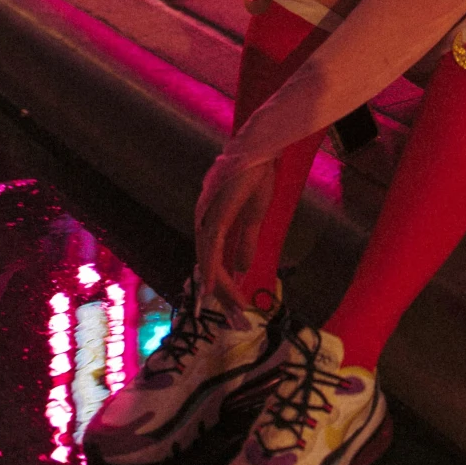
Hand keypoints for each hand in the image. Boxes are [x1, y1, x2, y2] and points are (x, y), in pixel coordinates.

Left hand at [194, 149, 276, 313]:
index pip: (213, 259)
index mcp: (212, 222)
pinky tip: (213, 284)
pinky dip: (210, 266)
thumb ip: (246, 242)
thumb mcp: (254, 217)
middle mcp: (203, 220)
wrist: (261, 152)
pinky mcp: (215, 213)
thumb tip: (241, 268)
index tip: (236, 303)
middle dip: (221, 290)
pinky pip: (211, 245)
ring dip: (219, 284)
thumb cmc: (257, 177)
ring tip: (232, 305)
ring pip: (208, 258)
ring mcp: (207, 216)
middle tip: (236, 312)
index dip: (223, 282)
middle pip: (207, 263)